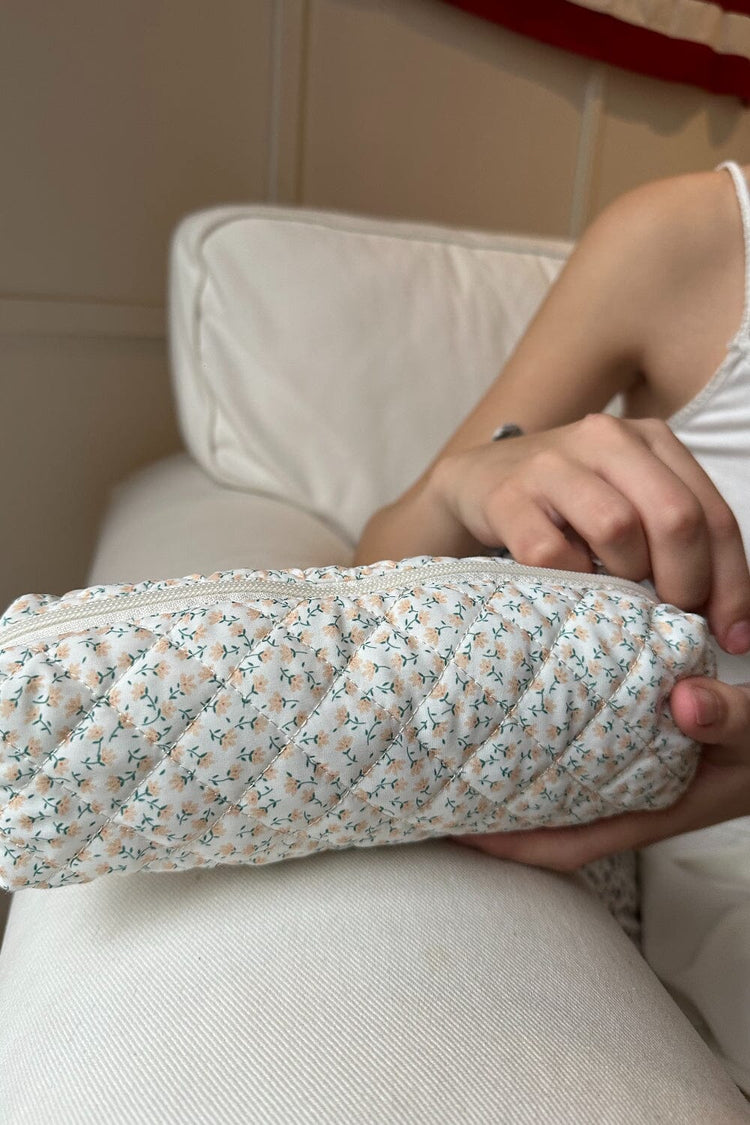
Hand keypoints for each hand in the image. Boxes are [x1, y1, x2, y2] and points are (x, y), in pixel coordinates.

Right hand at [430, 413, 749, 654]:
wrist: (477, 480)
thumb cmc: (567, 504)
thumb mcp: (628, 500)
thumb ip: (674, 538)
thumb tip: (728, 619)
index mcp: (651, 439)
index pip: (712, 514)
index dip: (731, 582)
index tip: (731, 634)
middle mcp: (606, 438)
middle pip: (675, 517)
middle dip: (686, 583)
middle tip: (674, 618)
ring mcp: (552, 463)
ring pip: (617, 528)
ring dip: (626, 578)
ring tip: (617, 595)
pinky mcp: (507, 496)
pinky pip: (552, 553)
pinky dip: (570, 581)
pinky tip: (569, 585)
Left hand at [448, 676, 749, 870]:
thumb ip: (731, 719)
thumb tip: (684, 700)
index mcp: (654, 808)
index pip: (567, 843)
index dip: (509, 846)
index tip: (453, 832)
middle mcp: (635, 796)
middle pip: (549, 820)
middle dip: (495, 812)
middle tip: (433, 785)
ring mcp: (635, 772)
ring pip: (561, 787)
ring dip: (517, 775)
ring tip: (461, 747)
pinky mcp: (642, 745)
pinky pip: (583, 752)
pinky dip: (548, 741)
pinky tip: (525, 712)